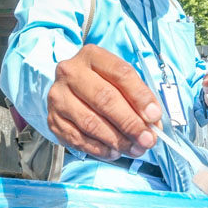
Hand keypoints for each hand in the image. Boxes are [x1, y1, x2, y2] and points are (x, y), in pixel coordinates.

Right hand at [46, 44, 161, 159]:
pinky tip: (115, 151)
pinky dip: (100, 149)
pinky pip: (79, 139)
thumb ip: (138, 97)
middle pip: (105, 99)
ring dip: (118, 140)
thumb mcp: (120, 80)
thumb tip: (152, 123)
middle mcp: (71, 73)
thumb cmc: (102, 83)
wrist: (69, 89)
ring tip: (135, 148)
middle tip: (147, 139)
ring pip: (91, 122)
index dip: (140, 96)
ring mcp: (59, 97)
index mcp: (92, 56)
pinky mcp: (53, 119)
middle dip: (130, 123)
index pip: (120, 73)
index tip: (154, 116)